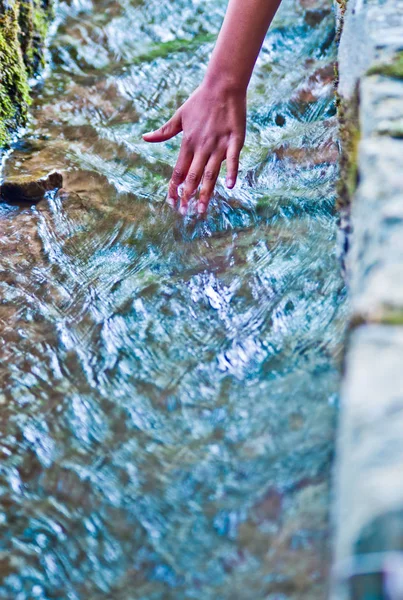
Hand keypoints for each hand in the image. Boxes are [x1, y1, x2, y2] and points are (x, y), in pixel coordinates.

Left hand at [143, 82, 245, 214]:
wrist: (222, 84)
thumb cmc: (200, 100)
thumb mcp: (179, 116)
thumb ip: (164, 132)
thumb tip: (145, 138)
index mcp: (188, 143)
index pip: (178, 171)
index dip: (173, 188)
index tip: (171, 202)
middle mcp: (202, 147)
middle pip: (193, 176)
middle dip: (187, 196)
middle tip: (184, 212)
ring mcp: (219, 144)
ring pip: (210, 173)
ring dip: (205, 192)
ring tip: (202, 209)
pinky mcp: (235, 140)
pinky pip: (232, 159)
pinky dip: (231, 172)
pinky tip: (229, 186)